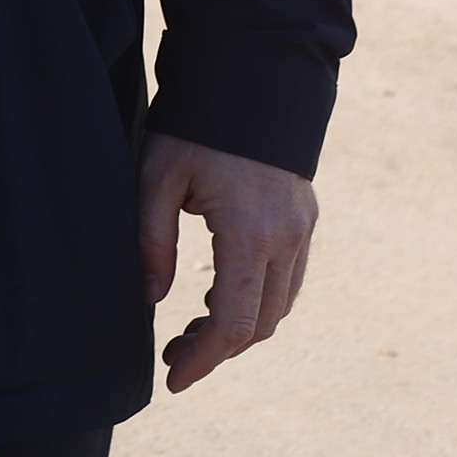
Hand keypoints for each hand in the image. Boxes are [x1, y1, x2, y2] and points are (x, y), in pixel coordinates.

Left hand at [139, 131, 318, 391]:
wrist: (250, 77)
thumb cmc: (194, 126)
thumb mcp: (156, 178)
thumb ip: (152, 241)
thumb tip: (150, 299)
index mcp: (251, 234)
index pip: (234, 323)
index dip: (205, 360)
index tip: (174, 379)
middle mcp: (287, 239)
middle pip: (260, 323)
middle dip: (217, 349)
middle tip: (173, 354)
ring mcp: (303, 229)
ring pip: (279, 305)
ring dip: (240, 326)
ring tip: (191, 329)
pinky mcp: (306, 218)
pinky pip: (289, 278)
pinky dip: (258, 299)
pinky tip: (220, 295)